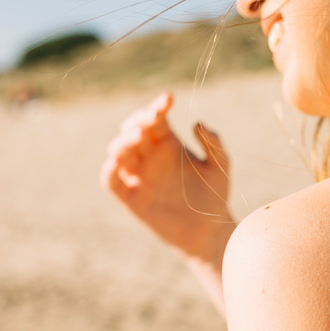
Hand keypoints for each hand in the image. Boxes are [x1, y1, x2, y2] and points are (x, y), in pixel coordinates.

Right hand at [101, 92, 234, 262]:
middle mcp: (149, 157)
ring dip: (123, 141)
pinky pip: (112, 182)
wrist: (210, 230)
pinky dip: (109, 171)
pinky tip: (115, 162)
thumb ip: (214, 144)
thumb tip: (198, 123)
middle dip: (138, 120)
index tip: (169, 99)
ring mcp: (138, 176)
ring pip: (118, 152)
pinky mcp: (131, 198)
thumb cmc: (215, 195)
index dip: (158, 106)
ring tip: (138, 135)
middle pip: (132, 130)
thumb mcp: (220, 166)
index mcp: (168, 144)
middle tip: (152, 118)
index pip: (155, 119)